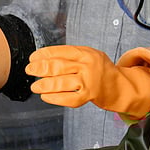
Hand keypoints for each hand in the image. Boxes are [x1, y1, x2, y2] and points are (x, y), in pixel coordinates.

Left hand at [26, 45, 149, 117]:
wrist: (120, 86)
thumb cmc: (100, 70)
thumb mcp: (89, 56)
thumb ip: (70, 56)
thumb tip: (43, 58)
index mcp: (86, 53)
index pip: (60, 51)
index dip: (43, 54)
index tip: (32, 58)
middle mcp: (87, 66)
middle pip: (58, 66)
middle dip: (40, 68)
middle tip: (29, 70)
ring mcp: (88, 81)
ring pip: (61, 83)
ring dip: (44, 85)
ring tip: (34, 86)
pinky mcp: (89, 96)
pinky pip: (68, 98)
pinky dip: (54, 98)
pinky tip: (45, 96)